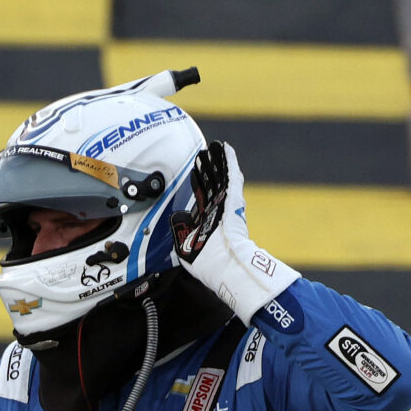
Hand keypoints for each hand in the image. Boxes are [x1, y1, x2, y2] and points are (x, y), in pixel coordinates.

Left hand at [170, 142, 301, 324]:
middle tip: (203, 153)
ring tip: (213, 147)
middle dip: (207, 168)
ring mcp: (226, 202)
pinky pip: (230, 175)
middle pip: (211, 182)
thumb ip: (179, 228)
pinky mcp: (233, 197)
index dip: (198, 182)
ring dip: (216, 161)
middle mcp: (218, 209)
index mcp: (208, 219)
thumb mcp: (183, 244)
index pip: (202, 196)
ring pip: (220, 175)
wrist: (222, 263)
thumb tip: (177, 214)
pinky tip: (225, 149)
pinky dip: (228, 161)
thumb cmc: (206, 261)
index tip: (195, 171)